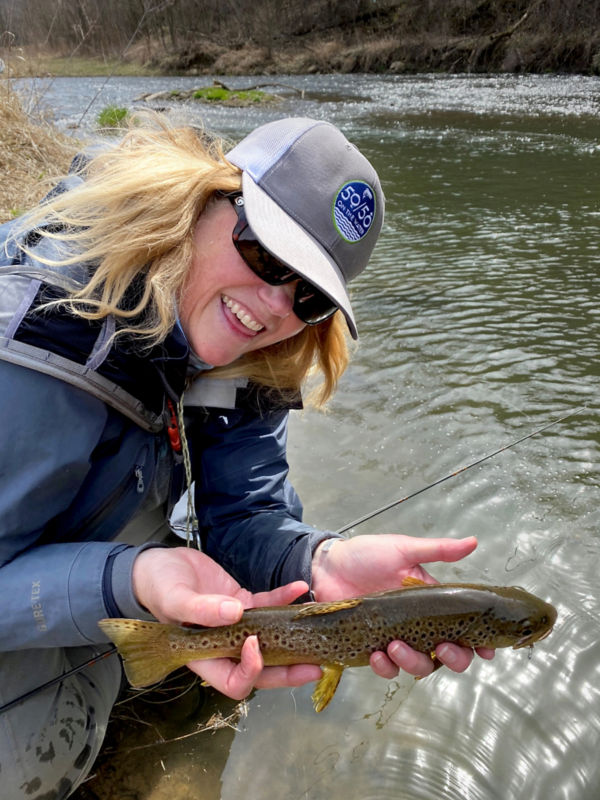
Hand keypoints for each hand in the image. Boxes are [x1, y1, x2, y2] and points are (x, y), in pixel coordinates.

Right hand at [132, 547, 321, 699]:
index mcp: (204, 656)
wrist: (159, 564)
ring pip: (270, 639)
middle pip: (260, 669)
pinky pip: (268, 605)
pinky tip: (299, 587)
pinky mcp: (243, 603)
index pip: (232, 680)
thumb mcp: (174, 598)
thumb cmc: (159, 587)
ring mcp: (236, 626)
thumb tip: (234, 613)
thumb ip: (200, 609)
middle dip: (287, 671)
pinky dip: (284, 599)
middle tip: (313, 668)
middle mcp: (224, 647)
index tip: (256, 643)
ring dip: (293, 637)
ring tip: (317, 632)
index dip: (250, 671)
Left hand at [311, 534, 494, 678]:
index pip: (462, 626)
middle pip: (447, 654)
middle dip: (453, 657)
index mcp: (431, 602)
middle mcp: (418, 624)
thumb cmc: (366, 555)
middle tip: (443, 648)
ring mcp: (396, 638)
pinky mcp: (372, 647)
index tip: (486, 650)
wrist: (328, 566)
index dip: (478, 641)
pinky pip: (386, 668)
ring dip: (413, 662)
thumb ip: (438, 550)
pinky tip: (377, 654)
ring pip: (419, 664)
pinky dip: (385, 666)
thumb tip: (473, 542)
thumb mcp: (404, 549)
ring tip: (395, 646)